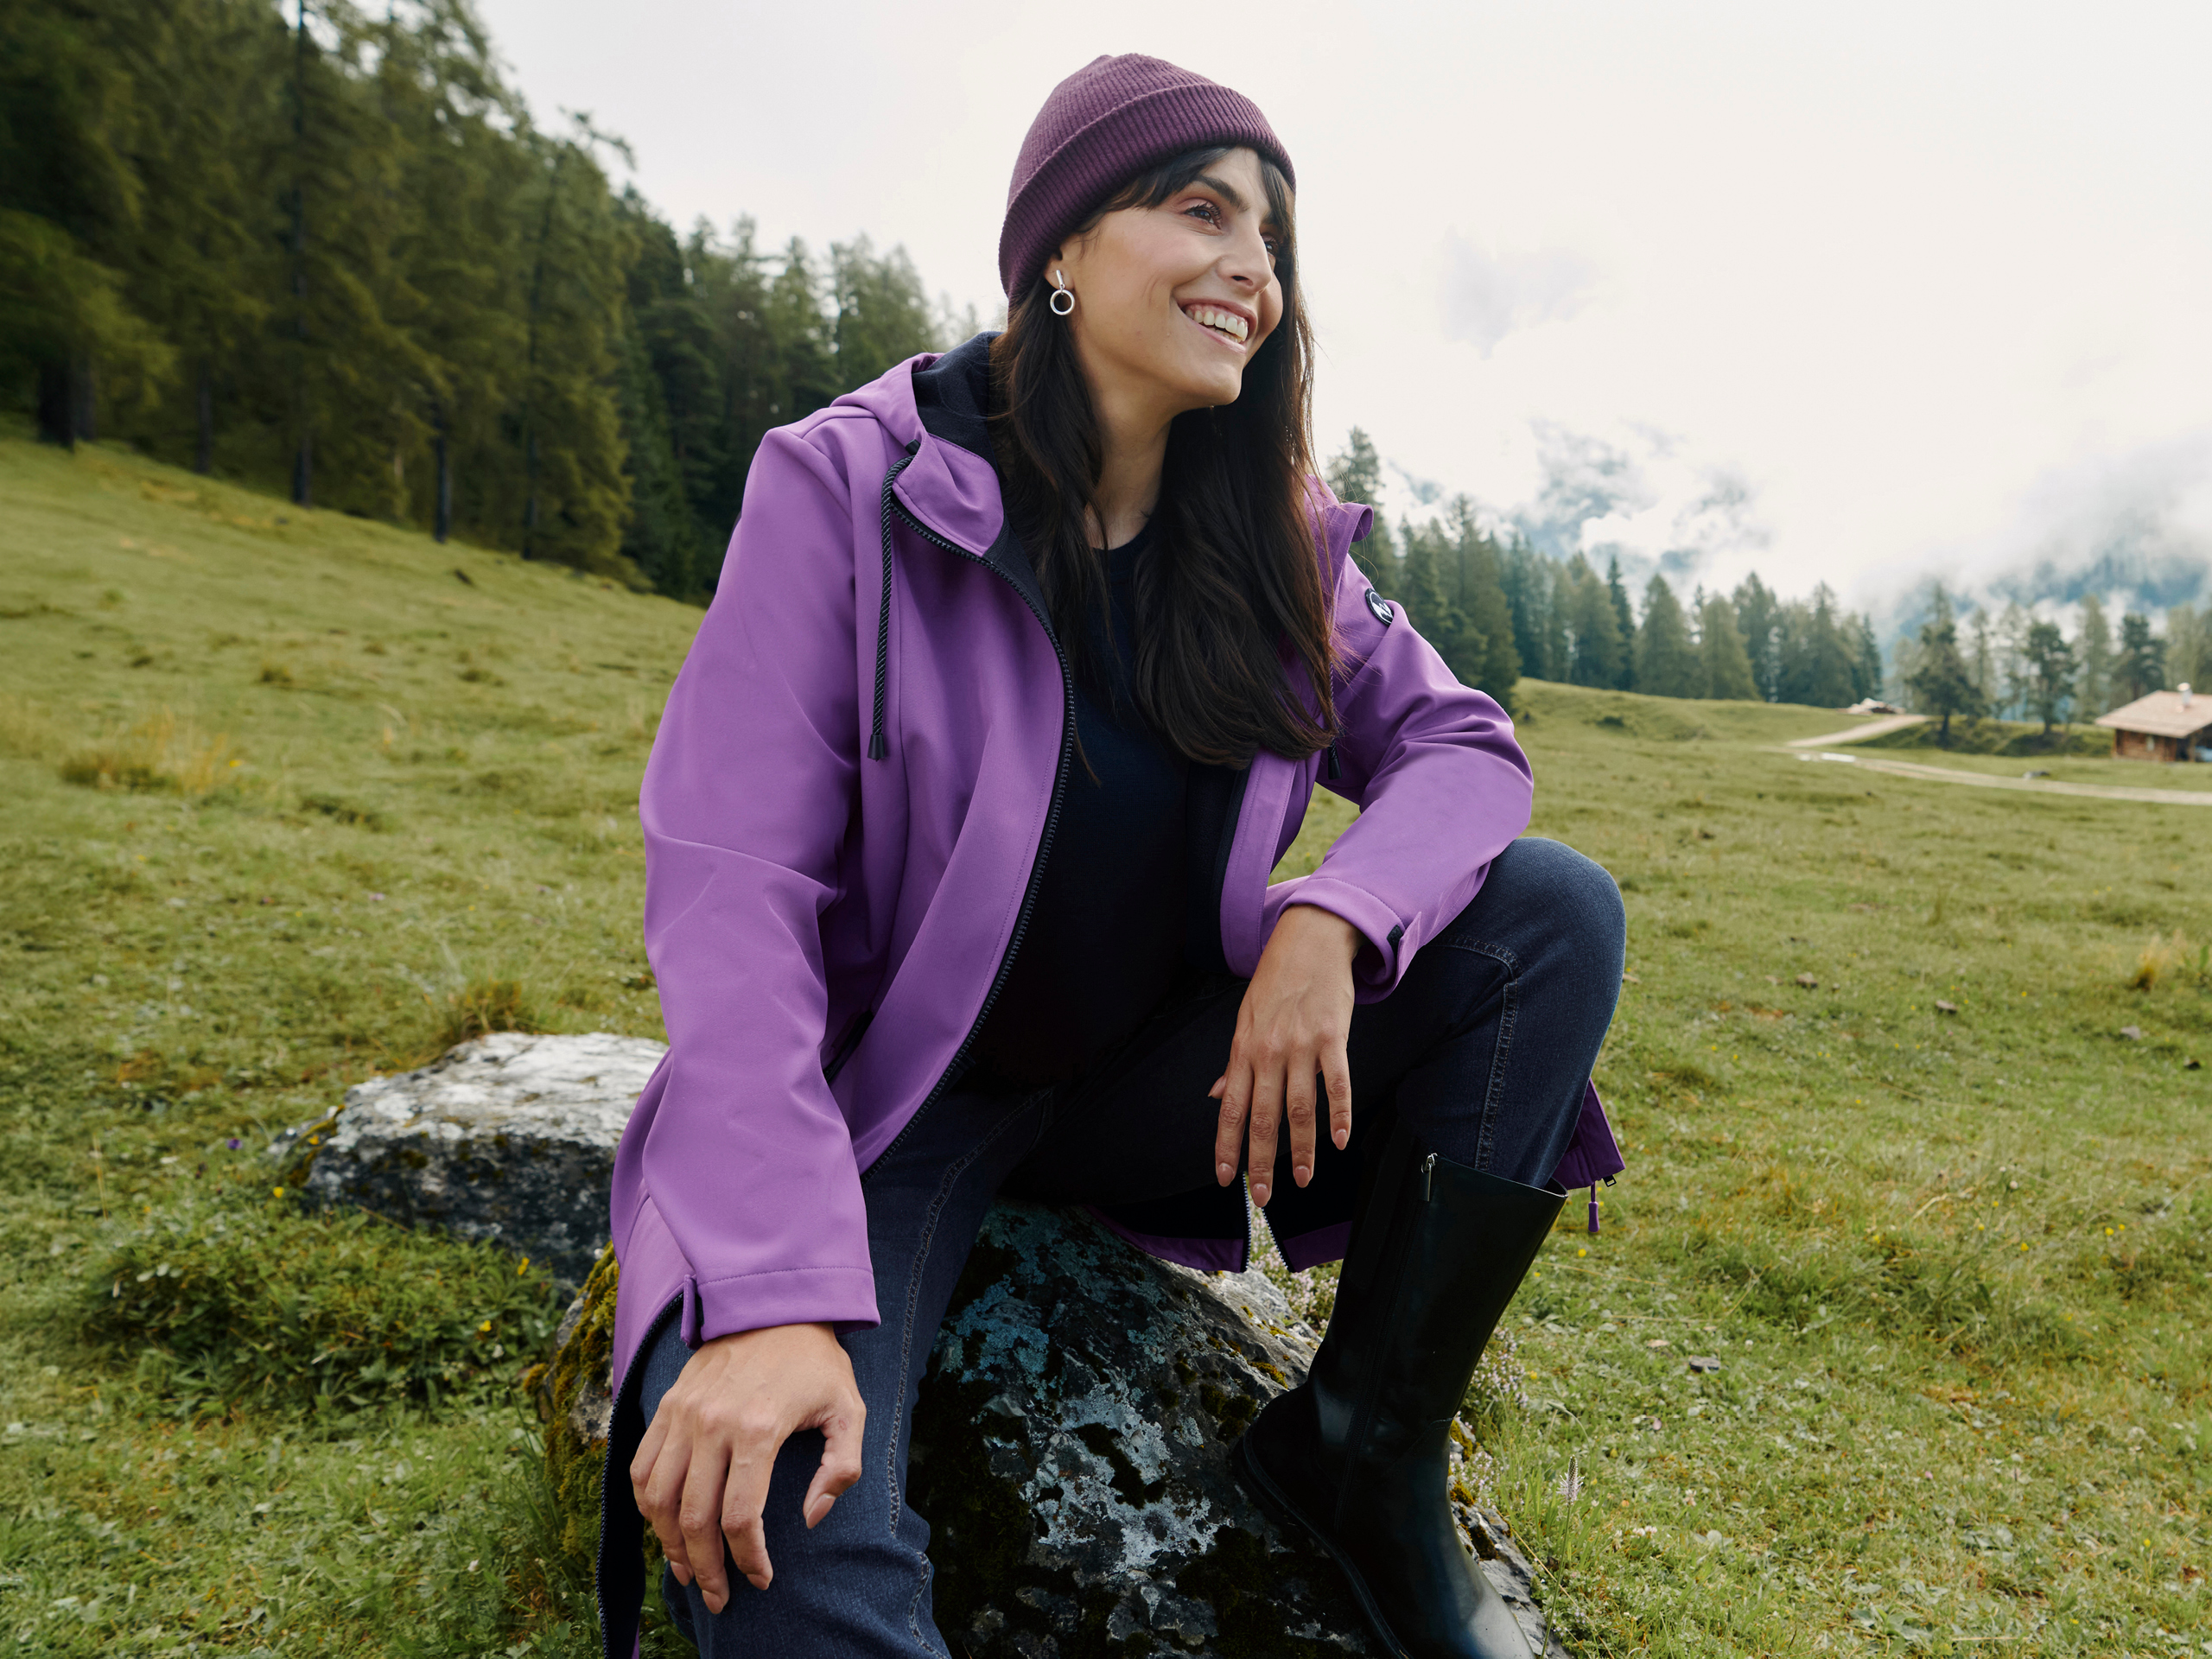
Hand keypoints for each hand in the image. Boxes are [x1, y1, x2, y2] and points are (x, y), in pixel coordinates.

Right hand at [628, 1321, 864, 1609]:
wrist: (774, 1301)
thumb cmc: (816, 1361)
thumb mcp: (849, 1410)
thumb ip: (842, 1469)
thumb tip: (812, 1517)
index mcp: (757, 1430)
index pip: (739, 1518)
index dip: (747, 1559)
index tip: (760, 1580)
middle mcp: (711, 1424)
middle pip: (693, 1518)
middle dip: (704, 1568)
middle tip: (718, 1597)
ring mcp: (682, 1415)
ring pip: (657, 1498)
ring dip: (668, 1544)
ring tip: (686, 1571)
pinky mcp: (667, 1405)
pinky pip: (641, 1466)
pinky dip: (647, 1505)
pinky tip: (664, 1526)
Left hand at [1211, 904, 1359, 1204]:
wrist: (1309, 938)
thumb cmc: (1276, 980)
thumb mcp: (1245, 1017)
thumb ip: (1236, 1063)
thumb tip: (1218, 1096)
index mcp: (1243, 1049)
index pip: (1232, 1108)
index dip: (1228, 1146)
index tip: (1227, 1179)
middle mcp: (1268, 1051)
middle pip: (1265, 1117)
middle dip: (1262, 1161)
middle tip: (1264, 1197)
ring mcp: (1301, 1044)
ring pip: (1300, 1107)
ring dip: (1301, 1148)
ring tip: (1302, 1179)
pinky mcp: (1332, 1036)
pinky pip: (1336, 1082)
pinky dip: (1338, 1113)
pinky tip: (1340, 1141)